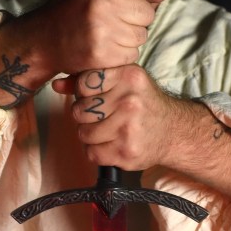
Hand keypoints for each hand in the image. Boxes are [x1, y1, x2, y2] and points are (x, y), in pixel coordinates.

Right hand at [41, 0, 165, 75]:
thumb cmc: (71, 7)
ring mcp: (101, 32)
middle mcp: (100, 4)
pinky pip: (132, 54)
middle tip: (117, 18)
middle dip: (137, 17)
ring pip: (142, 35)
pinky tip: (106, 46)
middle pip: (147, 13)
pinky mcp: (102, 55)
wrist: (43, 39)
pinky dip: (123, 52)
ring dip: (130, 36)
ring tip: (109, 33)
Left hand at [52, 64, 175, 171]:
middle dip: (86, 116)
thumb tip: (56, 85)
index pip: (83, 84)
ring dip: (91, 135)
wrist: (173, 131)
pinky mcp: (126, 152)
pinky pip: (92, 153)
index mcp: (128, 77)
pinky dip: (97, 151)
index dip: (84, 94)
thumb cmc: (143, 103)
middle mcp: (129, 101)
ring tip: (108, 130)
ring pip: (83, 134)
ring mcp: (128, 128)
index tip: (97, 97)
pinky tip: (112, 144)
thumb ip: (88, 80)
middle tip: (103, 116)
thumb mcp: (122, 81)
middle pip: (80, 111)